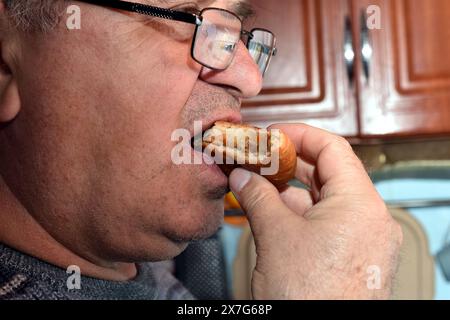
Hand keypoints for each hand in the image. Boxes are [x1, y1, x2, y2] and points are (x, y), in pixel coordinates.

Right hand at [229, 124, 401, 299]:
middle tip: (259, 157)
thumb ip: (257, 196)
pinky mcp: (354, 257)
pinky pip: (327, 222)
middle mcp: (370, 218)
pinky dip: (300, 213)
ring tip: (260, 182)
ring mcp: (364, 239)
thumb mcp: (275, 236)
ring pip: (326, 199)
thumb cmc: (309, 297)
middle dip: (291, 162)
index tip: (271, 134)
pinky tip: (274, 211)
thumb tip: (240, 177)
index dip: (298, 135)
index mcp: (360, 204)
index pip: (332, 148)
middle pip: (330, 172)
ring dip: (292, 189)